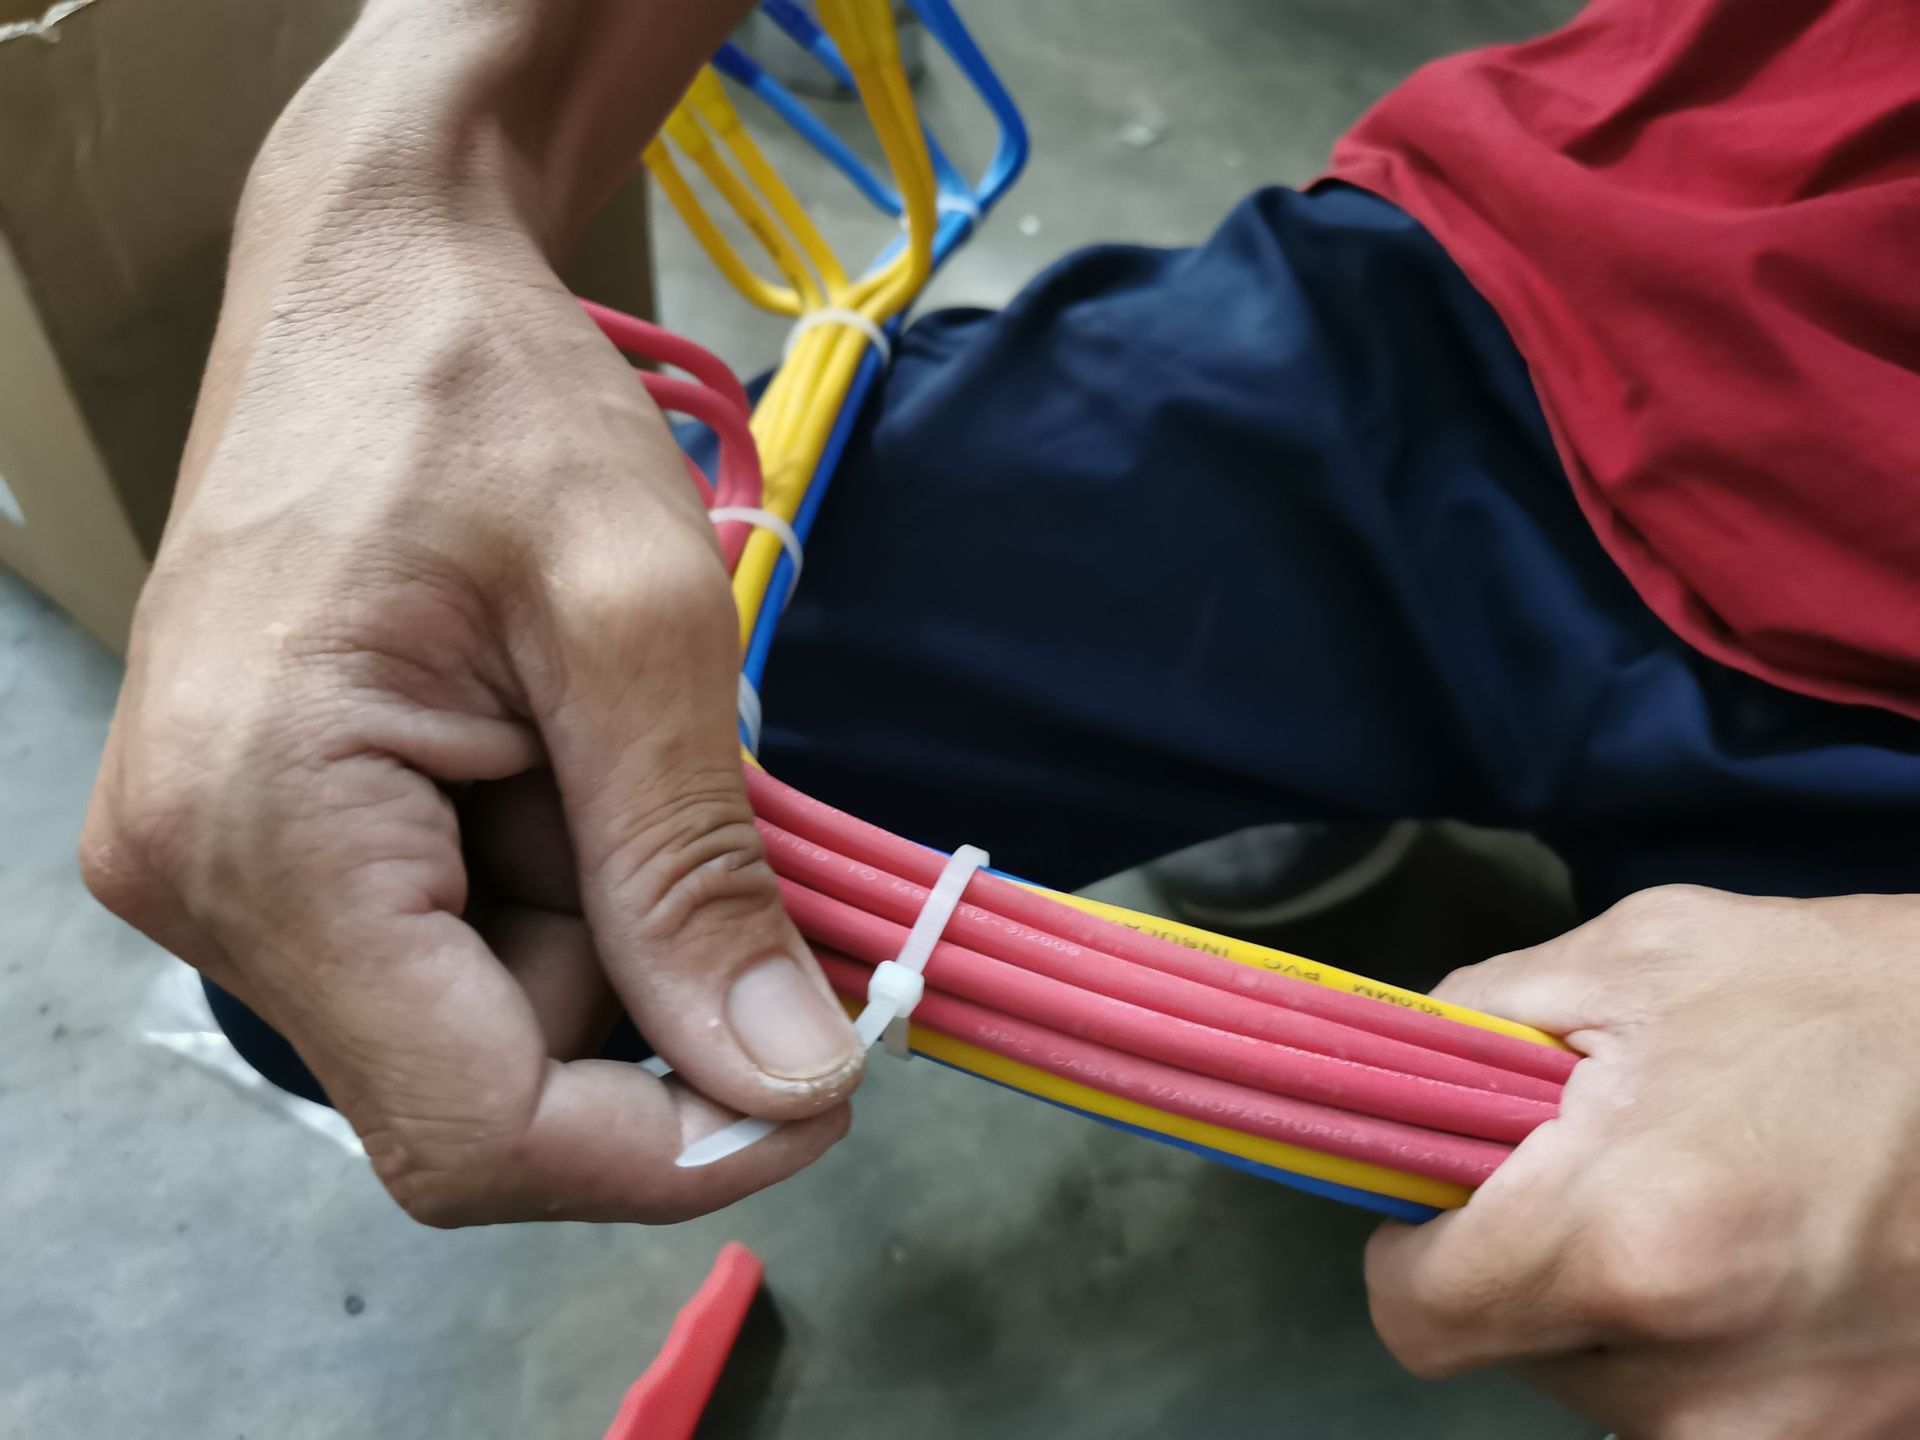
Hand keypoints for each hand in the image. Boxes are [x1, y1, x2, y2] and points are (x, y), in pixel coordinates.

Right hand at [79, 27, 859, 1225]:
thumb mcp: (636, 622)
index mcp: (264, 834)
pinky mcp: (271, 848)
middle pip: (481, 1087)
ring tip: (599, 738)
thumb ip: (695, 874)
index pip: (470, 1130)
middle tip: (704, 814)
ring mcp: (224, 872)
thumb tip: (788, 1081)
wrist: (376, 281)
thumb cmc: (485, 399)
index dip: (668, 1151)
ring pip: (479, 1024)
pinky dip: (553, 889)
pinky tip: (555, 755)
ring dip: (601, 925)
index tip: (824, 1087)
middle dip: (640, 995)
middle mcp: (202, 887)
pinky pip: (447, 953)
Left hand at [1366, 885, 1919, 1437]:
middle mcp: (1688, 1383)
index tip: (1438, 1199)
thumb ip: (1485, 1013)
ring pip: (1607, 1388)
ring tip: (1700, 1206)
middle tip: (1592, 1177)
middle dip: (1521, 1268)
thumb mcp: (1643, 954)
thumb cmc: (1844, 994)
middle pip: (1511, 1354)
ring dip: (1617, 1312)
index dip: (1410, 1250)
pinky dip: (1705, 1347)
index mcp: (1622, 1245)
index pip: (1421, 1318)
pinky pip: (1707, 1411)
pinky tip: (1764, 1262)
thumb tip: (1404, 1069)